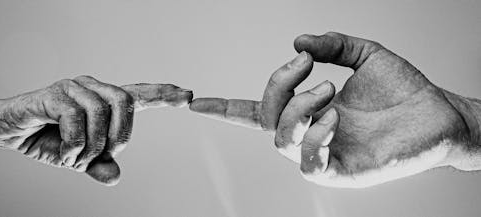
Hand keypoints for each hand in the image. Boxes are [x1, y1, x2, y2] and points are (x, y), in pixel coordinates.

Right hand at [0, 75, 191, 185]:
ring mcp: (74, 87)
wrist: (9, 131)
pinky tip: (62, 153)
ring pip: (101, 112)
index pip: (139, 94)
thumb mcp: (78, 158)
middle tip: (104, 154)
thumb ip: (99, 165)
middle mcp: (93, 87)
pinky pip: (75, 118)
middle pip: (126, 102)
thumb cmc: (47, 139)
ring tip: (75, 157)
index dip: (162, 94)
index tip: (187, 95)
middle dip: (121, 135)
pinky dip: (72, 144)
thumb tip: (116, 178)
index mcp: (104, 100)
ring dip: (91, 144)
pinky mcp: (54, 93)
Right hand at [189, 32, 478, 187]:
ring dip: (296, 107)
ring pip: (280, 139)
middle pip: (266, 118)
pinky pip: (307, 162)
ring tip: (327, 86)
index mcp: (308, 110)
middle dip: (278, 85)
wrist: (440, 113)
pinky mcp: (340, 174)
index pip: (256, 112)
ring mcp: (322, 156)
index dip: (224, 107)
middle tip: (306, 62)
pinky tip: (335, 117)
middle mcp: (308, 135)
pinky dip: (313, 134)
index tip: (194, 101)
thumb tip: (296, 39)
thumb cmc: (403, 89)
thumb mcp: (364, 54)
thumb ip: (331, 44)